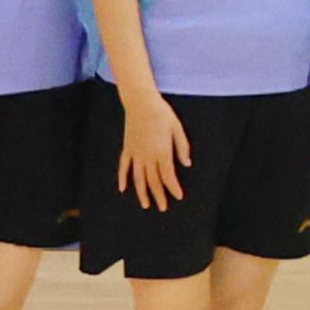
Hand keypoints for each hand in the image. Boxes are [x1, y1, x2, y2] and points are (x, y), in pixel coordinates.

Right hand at [118, 90, 190, 209]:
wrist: (141, 101)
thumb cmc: (162, 113)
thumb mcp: (177, 128)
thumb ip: (182, 147)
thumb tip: (187, 164)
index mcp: (161, 151)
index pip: (168, 175)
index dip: (173, 188)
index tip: (178, 196)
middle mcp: (147, 155)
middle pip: (153, 180)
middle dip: (159, 195)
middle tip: (163, 207)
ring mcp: (135, 153)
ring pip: (138, 177)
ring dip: (142, 192)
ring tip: (146, 205)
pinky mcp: (127, 148)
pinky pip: (124, 166)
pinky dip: (122, 178)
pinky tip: (123, 188)